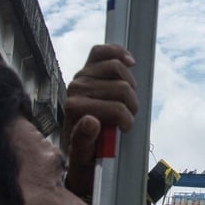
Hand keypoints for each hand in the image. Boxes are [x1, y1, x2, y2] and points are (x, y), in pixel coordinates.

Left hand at [62, 44, 138, 197]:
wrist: (79, 142)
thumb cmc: (84, 150)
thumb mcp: (83, 154)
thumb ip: (83, 140)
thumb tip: (91, 121)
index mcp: (74, 108)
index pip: (117, 108)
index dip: (127, 120)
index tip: (125, 129)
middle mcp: (75, 87)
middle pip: (122, 88)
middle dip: (130, 105)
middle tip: (126, 117)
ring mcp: (82, 75)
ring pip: (118, 67)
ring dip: (130, 85)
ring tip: (126, 100)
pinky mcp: (87, 67)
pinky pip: (102, 51)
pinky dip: (119, 52)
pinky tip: (129, 62)